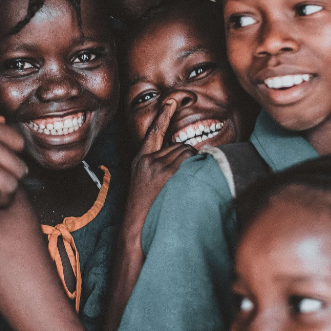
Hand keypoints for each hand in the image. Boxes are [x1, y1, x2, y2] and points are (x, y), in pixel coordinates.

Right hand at [123, 100, 195, 236]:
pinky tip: (189, 182)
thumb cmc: (146, 211)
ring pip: (186, 152)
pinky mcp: (166, 173)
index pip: (154, 132)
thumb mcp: (144, 184)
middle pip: (179, 145)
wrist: (136, 230)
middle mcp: (147, 160)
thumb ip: (158, 168)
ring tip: (183, 185)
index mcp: (140, 161)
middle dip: (187, 158)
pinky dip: (194, 167)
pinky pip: (188, 160)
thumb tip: (183, 156)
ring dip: (191, 164)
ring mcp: (156, 166)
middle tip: (184, 180)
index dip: (164, 114)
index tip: (172, 100)